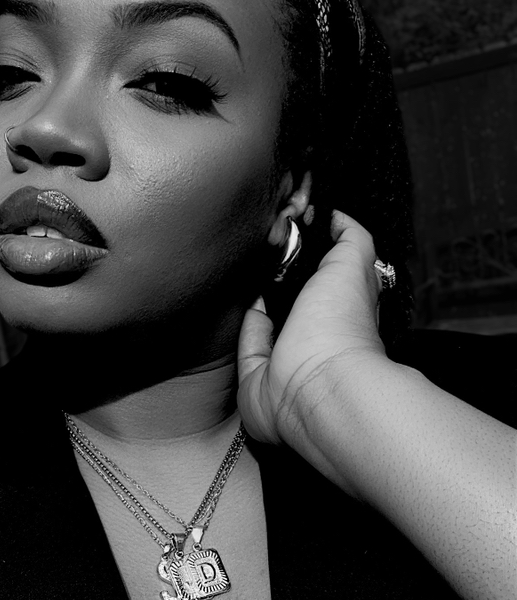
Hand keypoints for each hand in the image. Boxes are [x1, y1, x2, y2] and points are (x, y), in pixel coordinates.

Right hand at [237, 210, 387, 446]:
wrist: (313, 384)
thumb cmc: (339, 326)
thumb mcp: (354, 264)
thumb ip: (350, 237)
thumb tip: (335, 215)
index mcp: (341, 313)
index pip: (322, 281)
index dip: (305, 258)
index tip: (288, 233)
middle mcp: (316, 338)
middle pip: (290, 300)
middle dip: (276, 276)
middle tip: (263, 248)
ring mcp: (285, 361)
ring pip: (266, 322)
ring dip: (256, 298)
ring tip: (248, 269)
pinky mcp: (256, 378)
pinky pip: (246, 345)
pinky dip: (245, 324)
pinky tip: (244, 300)